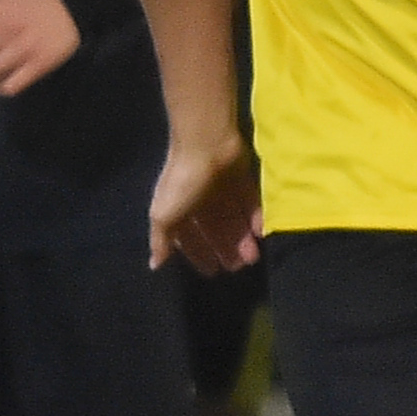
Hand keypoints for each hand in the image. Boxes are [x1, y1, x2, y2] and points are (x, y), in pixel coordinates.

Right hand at [146, 140, 258, 274]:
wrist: (206, 144)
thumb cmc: (183, 182)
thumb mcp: (164, 215)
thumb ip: (161, 240)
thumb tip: (154, 265)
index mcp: (178, 209)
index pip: (188, 238)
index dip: (199, 254)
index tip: (212, 272)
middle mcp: (199, 200)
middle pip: (214, 230)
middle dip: (225, 249)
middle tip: (239, 267)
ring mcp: (221, 189)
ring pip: (232, 219)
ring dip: (242, 238)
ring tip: (253, 256)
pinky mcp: (240, 178)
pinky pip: (248, 202)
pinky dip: (255, 217)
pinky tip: (261, 232)